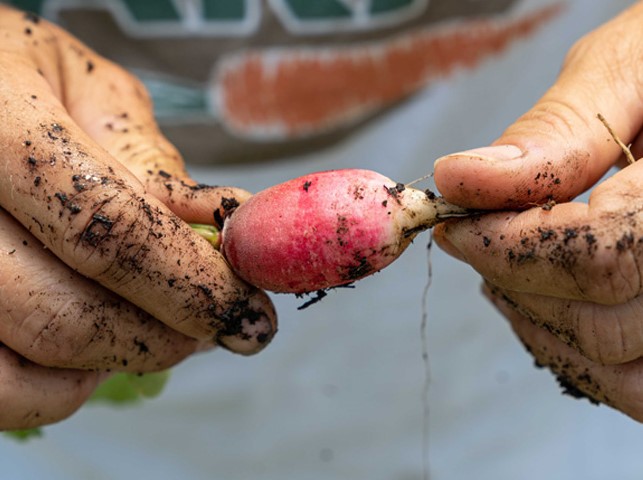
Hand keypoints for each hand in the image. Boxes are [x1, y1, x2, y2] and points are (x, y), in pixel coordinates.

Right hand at [0, 6, 275, 429]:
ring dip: (125, 356)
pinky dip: (65, 386)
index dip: (192, 284)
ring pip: (36, 360)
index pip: (110, 229)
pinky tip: (99, 342)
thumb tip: (223, 227)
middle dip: (169, 333)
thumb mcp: (89, 92)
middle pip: (68, 313)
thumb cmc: (21, 79)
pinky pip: (4, 391)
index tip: (250, 311)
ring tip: (162, 323)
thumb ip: (149, 161)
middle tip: (218, 322)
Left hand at [433, 3, 642, 420]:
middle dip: (515, 280)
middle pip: (604, 325)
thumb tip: (459, 178)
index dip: (508, 247)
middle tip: (468, 237)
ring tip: (498, 264)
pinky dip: (571, 347)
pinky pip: (631, 380)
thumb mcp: (630, 70)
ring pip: (617, 367)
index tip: (451, 224)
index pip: (599, 257)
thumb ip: (556, 132)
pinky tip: (538, 297)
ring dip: (538, 320)